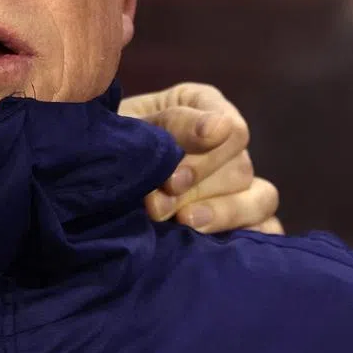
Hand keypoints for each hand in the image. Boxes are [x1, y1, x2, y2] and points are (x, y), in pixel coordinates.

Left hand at [119, 83, 281, 234]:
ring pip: (259, 197)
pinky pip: (267, 227)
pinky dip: (254, 236)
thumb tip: (219, 128)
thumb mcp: (129, 126)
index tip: (171, 179)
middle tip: (156, 205)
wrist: (84, 180)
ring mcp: (237, 181)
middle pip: (240, 166)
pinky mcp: (241, 218)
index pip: (230, 128)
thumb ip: (171, 126)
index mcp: (201, 105)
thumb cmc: (107, 145)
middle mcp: (225, 142)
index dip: (204, 157)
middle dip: (197, 189)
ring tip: (184, 223)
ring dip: (222, 213)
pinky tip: (224, 246)